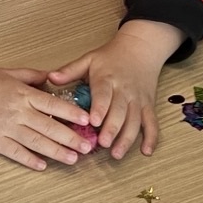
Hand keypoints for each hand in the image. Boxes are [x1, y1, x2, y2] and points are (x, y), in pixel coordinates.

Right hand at [0, 60, 94, 170]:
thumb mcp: (10, 72)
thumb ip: (33, 76)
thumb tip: (53, 77)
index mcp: (23, 94)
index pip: (53, 105)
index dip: (71, 113)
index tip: (86, 121)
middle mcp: (17, 111)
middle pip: (49, 127)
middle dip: (70, 138)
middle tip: (87, 147)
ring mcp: (5, 128)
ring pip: (36, 142)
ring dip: (56, 152)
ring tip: (72, 159)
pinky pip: (15, 152)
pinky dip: (29, 159)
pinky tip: (42, 165)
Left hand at [47, 19, 182, 158]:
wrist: (140, 49)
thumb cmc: (112, 57)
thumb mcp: (89, 59)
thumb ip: (70, 71)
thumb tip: (51, 77)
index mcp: (107, 79)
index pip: (104, 94)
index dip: (100, 108)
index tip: (93, 122)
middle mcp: (124, 91)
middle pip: (120, 111)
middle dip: (112, 128)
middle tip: (103, 143)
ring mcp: (138, 100)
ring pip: (135, 120)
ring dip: (127, 138)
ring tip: (117, 153)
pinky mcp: (148, 106)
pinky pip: (152, 123)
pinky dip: (151, 137)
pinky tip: (146, 151)